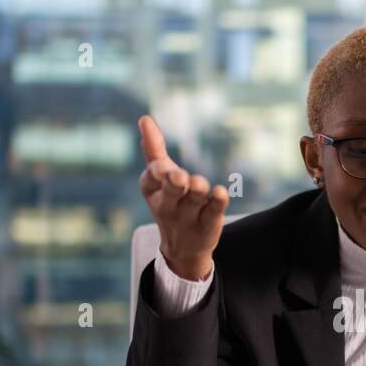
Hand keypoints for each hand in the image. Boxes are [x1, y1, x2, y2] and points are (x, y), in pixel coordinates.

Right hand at [137, 115, 228, 280]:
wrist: (183, 248)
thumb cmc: (170, 202)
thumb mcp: (158, 180)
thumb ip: (153, 150)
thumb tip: (145, 118)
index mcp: (153, 191)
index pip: (150, 180)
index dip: (156, 173)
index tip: (162, 166)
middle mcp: (168, 205)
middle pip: (171, 190)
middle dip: (175, 182)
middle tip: (180, 177)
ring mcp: (188, 216)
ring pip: (194, 198)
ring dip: (197, 188)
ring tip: (199, 184)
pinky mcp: (208, 224)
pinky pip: (214, 210)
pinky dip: (218, 200)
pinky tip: (221, 191)